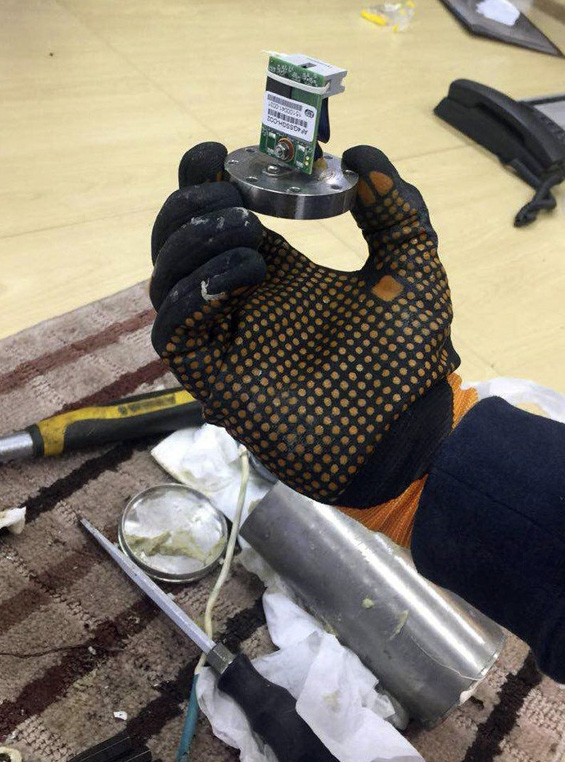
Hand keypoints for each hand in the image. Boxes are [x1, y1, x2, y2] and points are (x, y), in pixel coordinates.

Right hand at [150, 142, 461, 515]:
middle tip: (231, 194)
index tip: (218, 152)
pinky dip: (193, 292)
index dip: (203, 178)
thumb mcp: (411, 266)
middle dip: (190, 205)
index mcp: (276, 270)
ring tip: (247, 231)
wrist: (406, 430)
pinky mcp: (213, 377)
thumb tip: (361, 154)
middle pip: (176, 241)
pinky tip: (248, 272)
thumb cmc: (408, 357)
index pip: (216, 216)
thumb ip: (394, 207)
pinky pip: (172, 329)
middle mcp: (240, 298)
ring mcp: (224, 337)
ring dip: (192, 241)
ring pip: (164, 279)